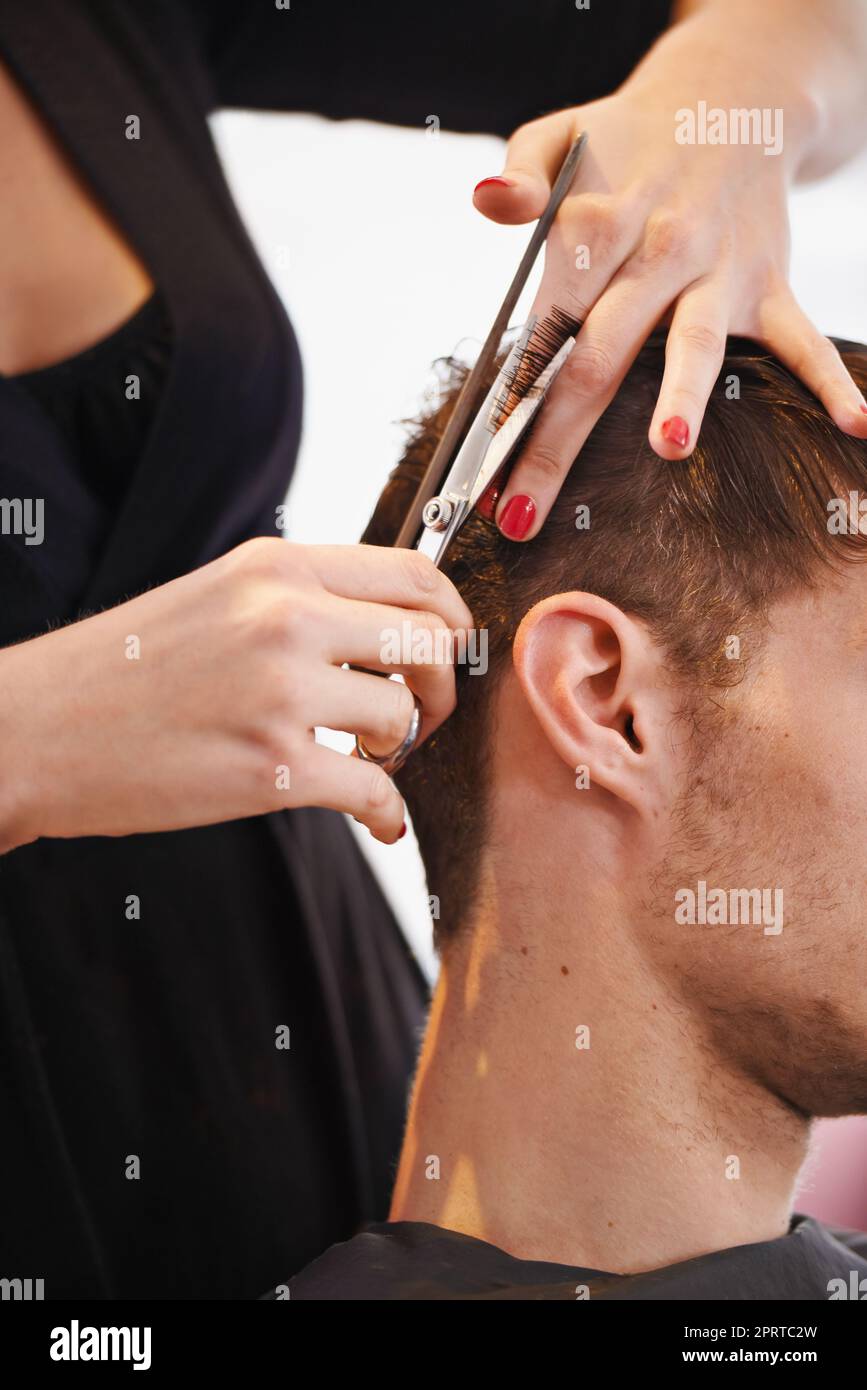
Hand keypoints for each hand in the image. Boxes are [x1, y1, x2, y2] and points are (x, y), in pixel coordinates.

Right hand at [0, 539, 472, 848]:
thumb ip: (298, 599)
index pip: (413, 573)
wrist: (35, 727)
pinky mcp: (271, 768)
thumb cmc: (120, 669)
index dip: (453, 616)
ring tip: (367, 760)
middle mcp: (286, 617)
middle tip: (415, 716)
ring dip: (401, 750)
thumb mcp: (214, 595)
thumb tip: (387, 627)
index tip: (451, 649)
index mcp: (276, 568)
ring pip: (404, 717)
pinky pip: (374, 791)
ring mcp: (280, 692)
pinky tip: (377, 818)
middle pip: (429, 641)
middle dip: (439, 687)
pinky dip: (388, 813)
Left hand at [473, 54, 866, 539]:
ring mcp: (716, 273)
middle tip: (522, 515)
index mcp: (592, 229)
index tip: (477, 475)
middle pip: (597, 359)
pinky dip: (830, 379)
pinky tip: (854, 423)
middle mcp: (654, 254)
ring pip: (696, 342)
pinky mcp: (767, 283)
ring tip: (671, 445)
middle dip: (555, 444)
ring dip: (684, 393)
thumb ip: (520, 174)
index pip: (540, 333)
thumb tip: (487, 202)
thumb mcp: (558, 135)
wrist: (730, 97)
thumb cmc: (624, 140)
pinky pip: (802, 337)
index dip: (506, 406)